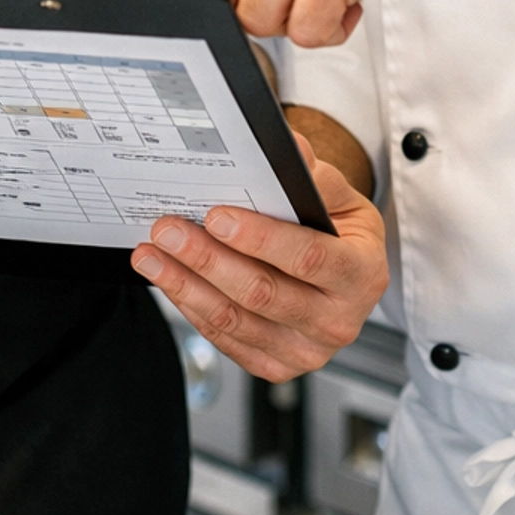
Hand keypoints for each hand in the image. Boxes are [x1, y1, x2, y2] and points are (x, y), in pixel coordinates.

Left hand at [132, 139, 387, 377]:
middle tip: (169, 229)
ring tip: (152, 254)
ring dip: (186, 285)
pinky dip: (191, 306)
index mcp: (362, 275)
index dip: (260, 238)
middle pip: (263, 293)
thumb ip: (315, 176)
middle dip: (208, 258)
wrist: (345, 276)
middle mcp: (338, 320)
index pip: (308, 257)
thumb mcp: (341, 199)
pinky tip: (170, 279)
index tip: (216, 216)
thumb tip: (291, 150)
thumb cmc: (341, 234)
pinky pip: (225, 337)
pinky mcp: (275, 364)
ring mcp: (306, 350)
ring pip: (235, 319)